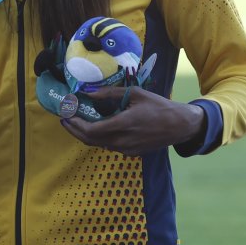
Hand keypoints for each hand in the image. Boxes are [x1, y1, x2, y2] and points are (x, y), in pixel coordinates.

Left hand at [59, 86, 205, 155]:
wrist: (181, 125)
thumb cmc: (159, 106)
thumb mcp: (135, 93)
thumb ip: (109, 93)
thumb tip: (88, 92)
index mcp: (124, 125)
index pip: (91, 130)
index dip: (75, 124)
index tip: (66, 114)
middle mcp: (123, 141)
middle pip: (90, 140)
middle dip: (73, 130)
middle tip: (64, 118)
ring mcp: (128, 149)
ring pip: (99, 144)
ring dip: (84, 134)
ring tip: (75, 121)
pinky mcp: (132, 152)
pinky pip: (109, 146)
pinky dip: (97, 138)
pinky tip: (94, 126)